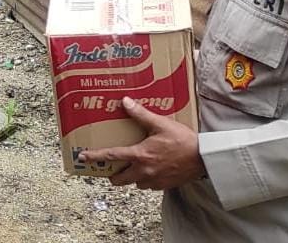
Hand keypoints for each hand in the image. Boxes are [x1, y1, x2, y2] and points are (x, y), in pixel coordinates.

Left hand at [77, 97, 204, 189]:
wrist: (204, 159)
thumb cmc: (183, 141)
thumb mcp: (160, 124)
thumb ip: (141, 114)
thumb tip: (125, 102)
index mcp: (140, 155)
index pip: (111, 156)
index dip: (95, 156)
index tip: (82, 158)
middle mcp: (144, 171)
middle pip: (119, 179)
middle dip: (112, 174)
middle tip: (111, 167)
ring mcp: (154, 181)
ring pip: (134, 183)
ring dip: (130, 177)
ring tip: (133, 166)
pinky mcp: (164, 186)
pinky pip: (149, 186)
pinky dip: (145, 179)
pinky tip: (151, 169)